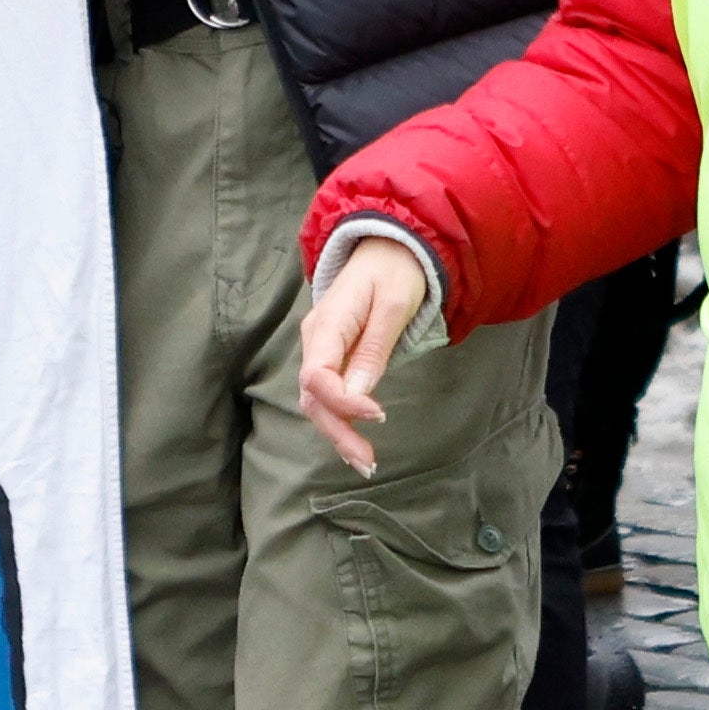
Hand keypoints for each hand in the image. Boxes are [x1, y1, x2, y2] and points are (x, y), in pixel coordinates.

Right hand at [294, 230, 437, 470]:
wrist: (390, 246)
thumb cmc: (395, 271)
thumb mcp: (393, 305)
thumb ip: (374, 350)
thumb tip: (357, 397)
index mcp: (327, 324)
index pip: (317, 376)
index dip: (342, 402)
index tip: (378, 415)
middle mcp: (316, 340)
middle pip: (313, 397)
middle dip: (338, 432)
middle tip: (368, 463)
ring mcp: (321, 348)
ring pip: (318, 400)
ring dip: (338, 432)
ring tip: (365, 462)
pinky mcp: (333, 356)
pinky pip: (328, 393)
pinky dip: (340, 419)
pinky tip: (355, 441)